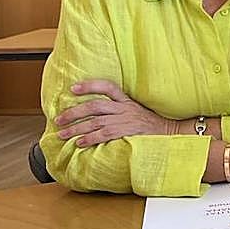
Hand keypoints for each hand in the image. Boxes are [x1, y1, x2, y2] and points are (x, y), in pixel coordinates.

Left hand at [55, 79, 173, 146]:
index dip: (90, 86)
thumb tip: (95, 117)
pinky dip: (91, 138)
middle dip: (74, 112)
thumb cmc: (151, 126)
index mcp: (127, 101)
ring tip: (63, 134)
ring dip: (77, 128)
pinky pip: (106, 134)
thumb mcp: (136, 113)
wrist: (170, 133)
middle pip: (95, 106)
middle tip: (58, 119)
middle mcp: (125, 108)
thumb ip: (119, 111)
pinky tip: (80, 142)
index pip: (108, 87)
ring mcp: (127, 120)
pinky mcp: (128, 132)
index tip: (73, 88)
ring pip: (96, 122)